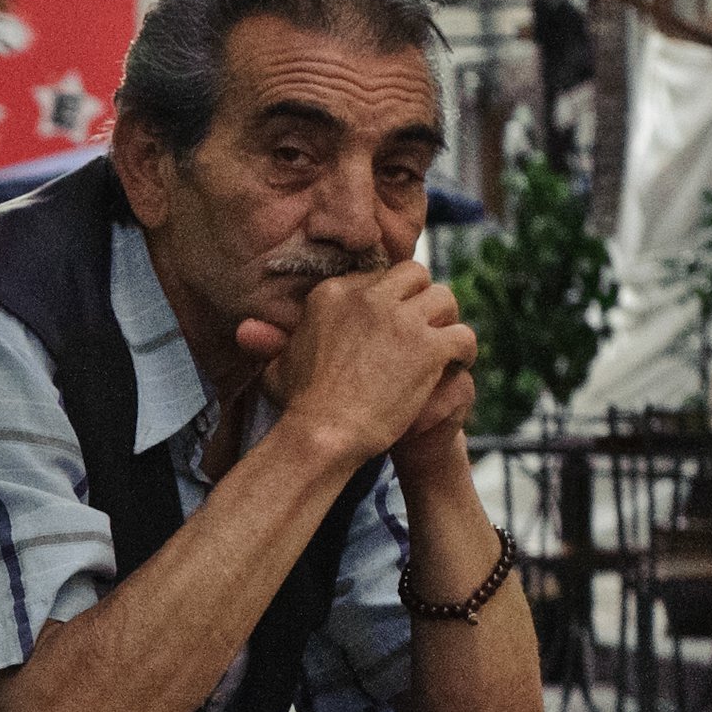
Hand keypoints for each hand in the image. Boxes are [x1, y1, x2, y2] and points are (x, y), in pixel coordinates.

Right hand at [232, 264, 476, 468]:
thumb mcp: (277, 366)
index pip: (377, 277)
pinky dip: (464, 351)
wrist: (322, 436)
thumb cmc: (298, 406)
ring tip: (443, 345)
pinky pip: (462, 335)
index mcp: (334, 294)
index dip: (389, 298)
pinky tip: (457, 364)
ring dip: (447, 321)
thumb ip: (271, 342)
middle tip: (422, 326)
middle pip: (416, 275)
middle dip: (422, 298)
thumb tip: (247, 330)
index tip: (390, 322)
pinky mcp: (428, 348)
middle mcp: (370, 298)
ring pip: (446, 299)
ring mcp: (402, 321)